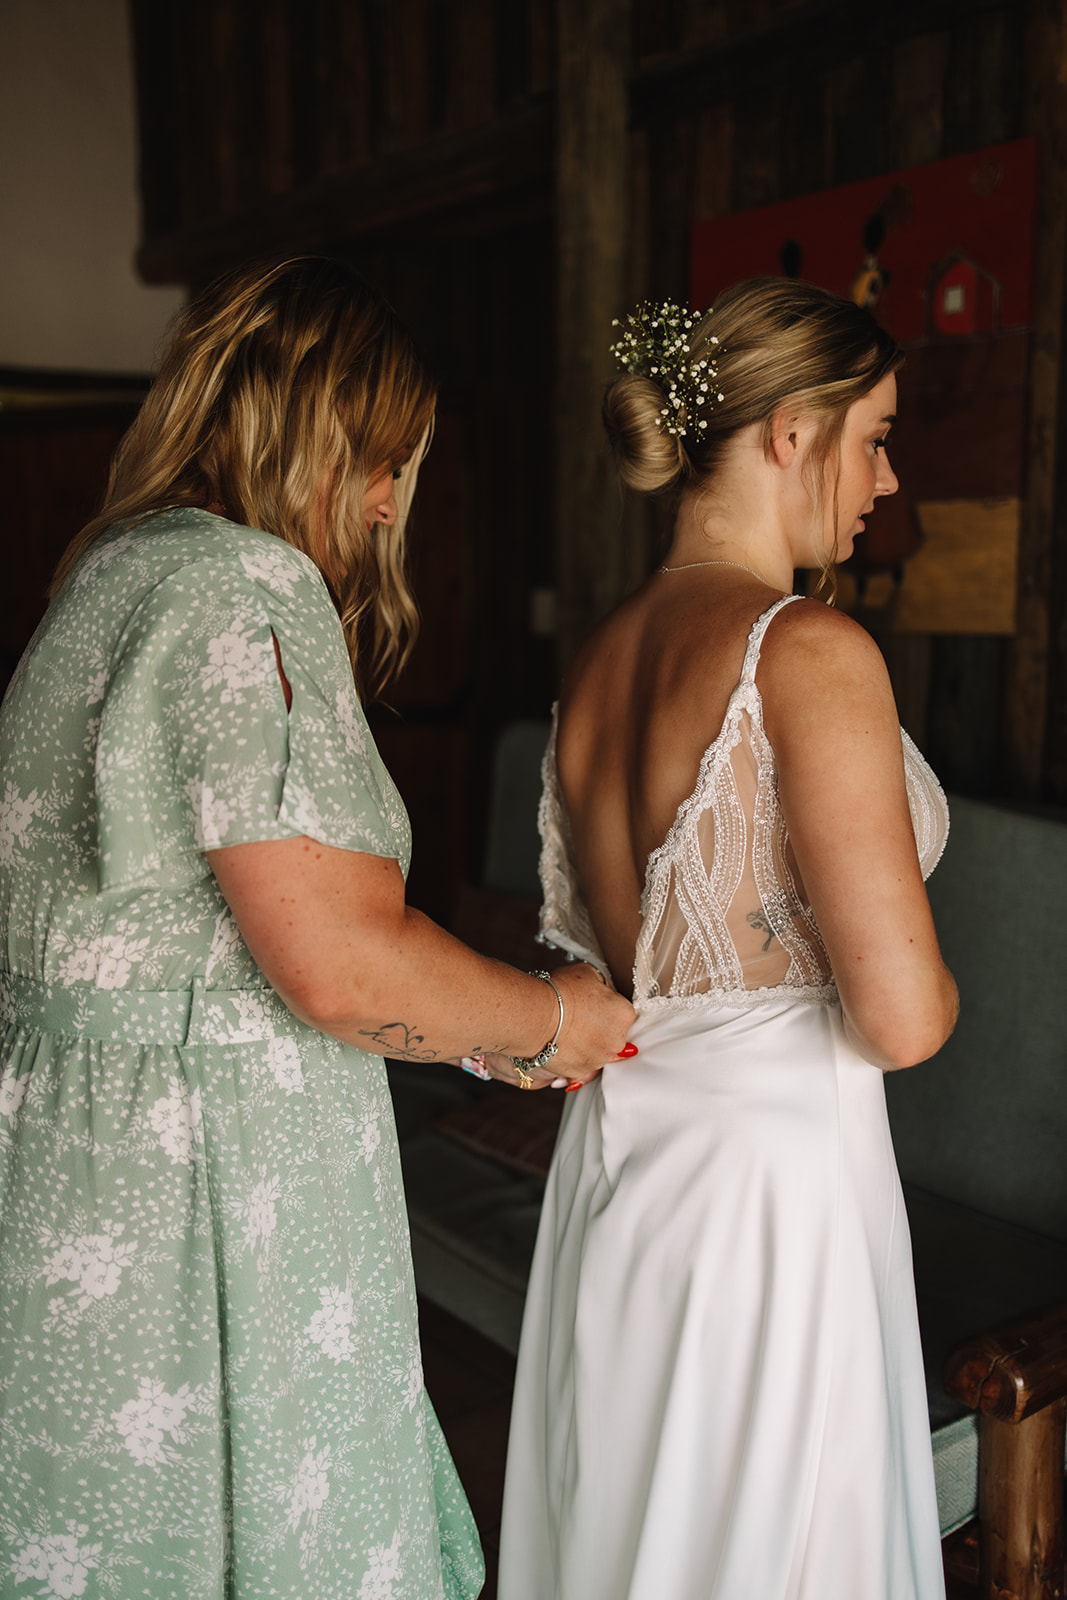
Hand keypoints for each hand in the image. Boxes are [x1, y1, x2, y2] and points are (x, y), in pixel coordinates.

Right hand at [529, 962, 634, 1088]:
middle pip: (612, 1034)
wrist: (536, 1016)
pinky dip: (573, 1055)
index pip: (622, 1011)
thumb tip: (603, 992)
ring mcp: (597, 1059)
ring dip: (586, 1043)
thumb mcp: (589, 974)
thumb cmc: (561, 992)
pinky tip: (562, 1042)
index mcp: (624, 1015)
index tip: (592, 1003)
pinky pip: (580, 1063)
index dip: (606, 1005)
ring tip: (568, 1029)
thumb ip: (603, 985)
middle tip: (579, 1016)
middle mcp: (617, 1042)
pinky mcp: (578, 1072)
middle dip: (599, 1027)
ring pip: (596, 1051)